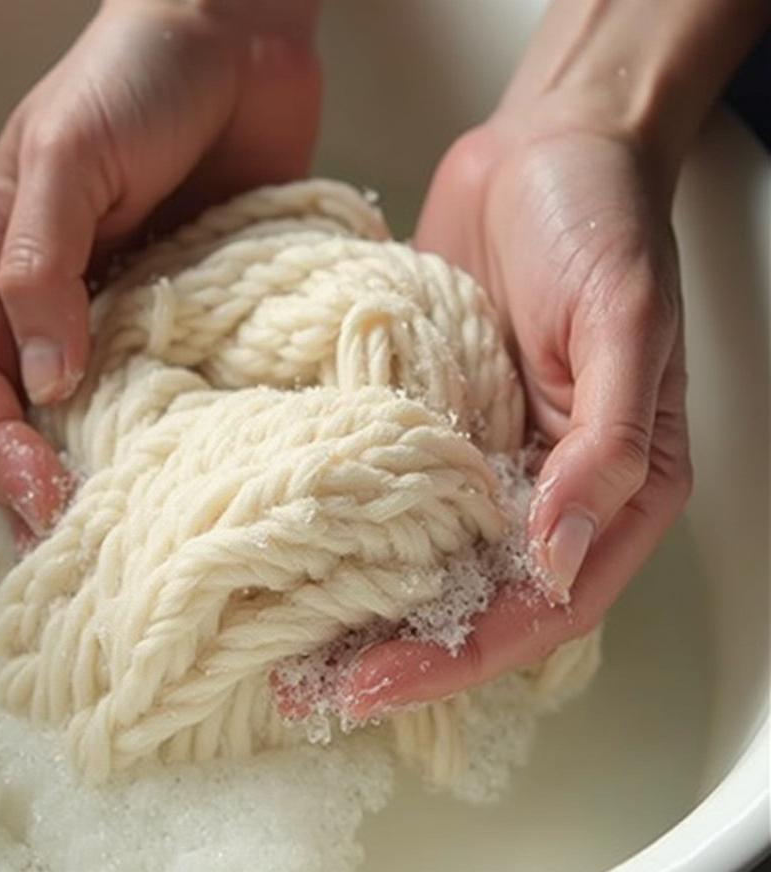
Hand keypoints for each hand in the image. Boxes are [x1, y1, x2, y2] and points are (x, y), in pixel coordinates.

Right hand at [0, 0, 320, 538]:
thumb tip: (47, 380)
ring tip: (137, 537)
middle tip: (80, 550)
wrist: (237, 39)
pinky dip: (178, 437)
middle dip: (41, 486)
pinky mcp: (191, 317)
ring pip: (101, 418)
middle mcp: (54, 304)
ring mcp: (125, 315)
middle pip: (28, 417)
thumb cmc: (136, 78)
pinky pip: (175, 390)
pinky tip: (199, 475)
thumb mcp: (69, 158)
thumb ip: (43, 263)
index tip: (41, 498)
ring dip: (111, 478)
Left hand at [342, 105, 691, 719]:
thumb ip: (606, 445)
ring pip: (423, 566)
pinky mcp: (426, 427)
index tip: (375, 687)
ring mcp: (478, 463)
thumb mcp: (622, 325)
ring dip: (360, 612)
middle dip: (398, 657)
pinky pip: (385, 498)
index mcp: (610, 490)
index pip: (540, 609)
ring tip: (280, 649)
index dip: (461, 659)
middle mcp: (542, 492)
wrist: (543, 147)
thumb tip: (558, 554)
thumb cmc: (601, 223)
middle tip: (309, 693)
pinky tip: (286, 558)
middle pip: (473, 606)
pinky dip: (343, 536)